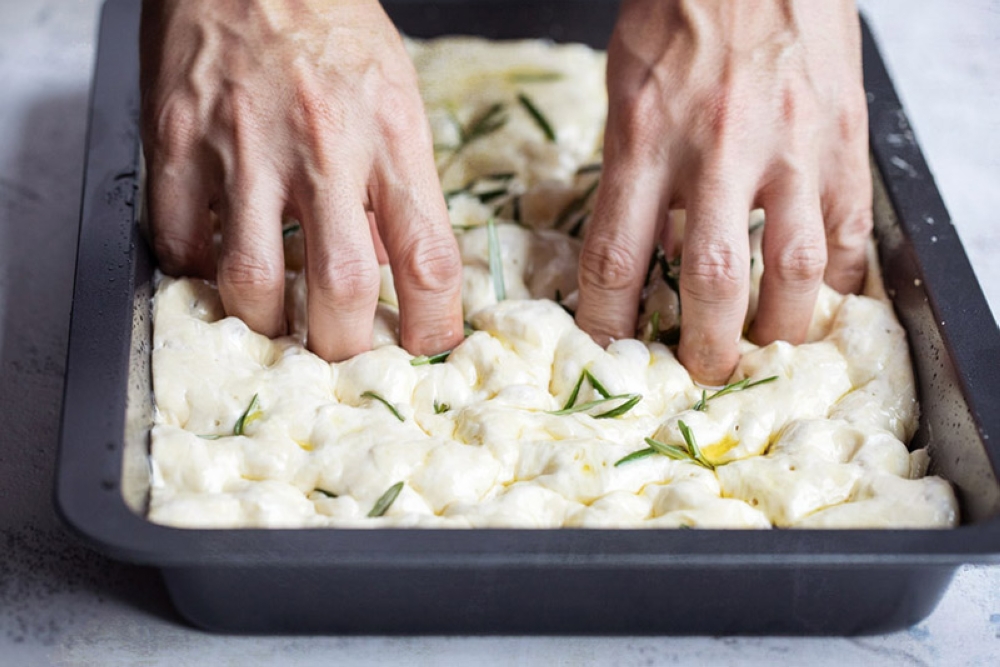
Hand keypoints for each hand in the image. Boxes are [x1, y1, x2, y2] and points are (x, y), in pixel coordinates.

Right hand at [140, 0, 463, 360]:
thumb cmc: (331, 24)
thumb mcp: (395, 96)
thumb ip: (394, 182)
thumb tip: (389, 263)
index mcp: (390, 136)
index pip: (428, 256)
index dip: (434, 325)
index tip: (429, 350)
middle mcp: (323, 146)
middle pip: (340, 285)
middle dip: (341, 347)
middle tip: (339, 358)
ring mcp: (245, 146)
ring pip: (252, 279)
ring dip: (263, 323)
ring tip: (272, 325)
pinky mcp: (179, 140)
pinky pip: (180, 238)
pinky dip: (195, 270)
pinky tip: (212, 264)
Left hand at [575, 0, 870, 384]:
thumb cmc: (682, 14)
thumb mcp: (626, 91)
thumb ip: (631, 173)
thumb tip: (635, 250)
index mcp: (647, 137)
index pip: (616, 258)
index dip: (607, 321)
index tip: (607, 350)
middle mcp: (719, 149)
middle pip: (710, 278)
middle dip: (704, 344)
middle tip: (699, 369)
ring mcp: (790, 146)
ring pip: (793, 269)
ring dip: (777, 327)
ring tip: (763, 350)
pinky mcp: (843, 138)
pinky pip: (849, 231)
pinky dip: (838, 281)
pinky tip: (821, 302)